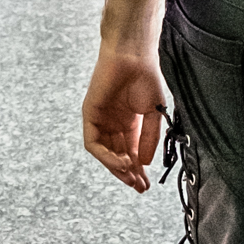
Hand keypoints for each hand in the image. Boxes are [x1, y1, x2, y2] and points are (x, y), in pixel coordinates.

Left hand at [83, 45, 168, 192]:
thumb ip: (149, 138)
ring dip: (117, 168)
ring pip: (105, 153)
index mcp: (129, 122)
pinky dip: (107, 156)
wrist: (133, 56)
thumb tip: (145, 162)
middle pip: (117, 156)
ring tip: (131, 176)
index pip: (130, 152)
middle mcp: (114, 124)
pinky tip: (122, 162)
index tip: (146, 184)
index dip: (138, 170)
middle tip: (139, 186)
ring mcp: (101, 120)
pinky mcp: (90, 115)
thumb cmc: (146, 77)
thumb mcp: (153, 113)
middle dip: (128, 173)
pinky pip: (94, 143)